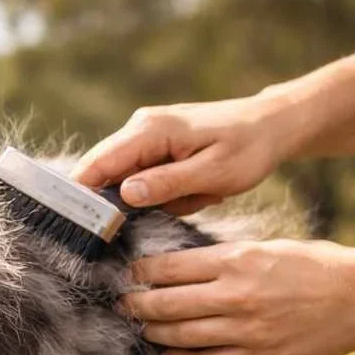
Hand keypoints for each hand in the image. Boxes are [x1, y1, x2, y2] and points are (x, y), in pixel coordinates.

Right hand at [70, 92, 300, 212]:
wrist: (271, 126)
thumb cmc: (248, 148)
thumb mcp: (213, 173)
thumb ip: (166, 183)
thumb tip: (124, 194)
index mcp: (149, 130)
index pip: (96, 164)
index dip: (82, 196)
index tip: (87, 228)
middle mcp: (139, 127)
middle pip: (105, 174)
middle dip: (130, 202)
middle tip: (174, 206)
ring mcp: (145, 136)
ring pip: (126, 181)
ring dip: (155, 199)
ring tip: (197, 194)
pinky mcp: (154, 147)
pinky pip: (144, 179)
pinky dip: (165, 192)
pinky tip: (195, 189)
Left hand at [123, 239, 354, 354]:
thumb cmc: (316, 266)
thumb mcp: (267, 248)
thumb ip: (225, 259)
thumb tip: (180, 266)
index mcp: (236, 261)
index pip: (170, 268)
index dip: (142, 273)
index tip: (129, 274)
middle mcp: (235, 296)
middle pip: (165, 303)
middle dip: (137, 304)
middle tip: (123, 304)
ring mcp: (246, 330)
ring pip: (180, 335)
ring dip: (154, 332)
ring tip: (143, 328)